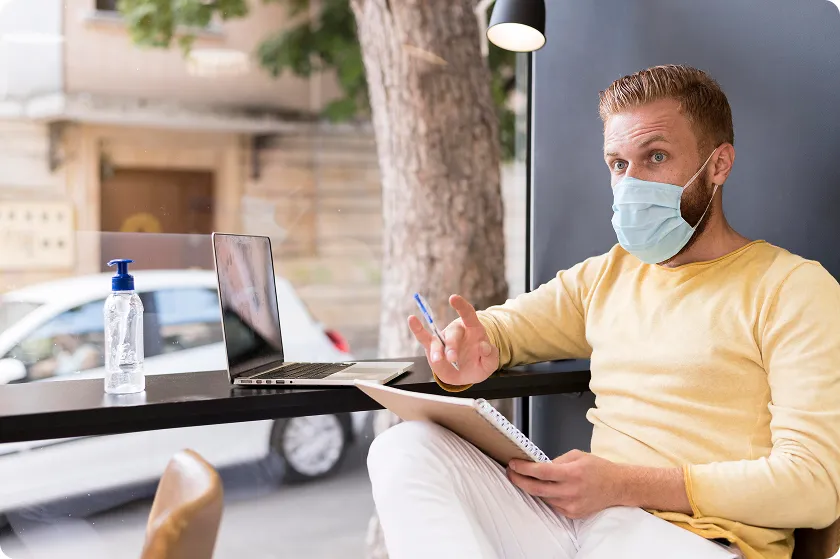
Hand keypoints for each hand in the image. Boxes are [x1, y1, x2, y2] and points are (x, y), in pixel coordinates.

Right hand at [407, 294, 499, 385]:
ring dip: (437, 350)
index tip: (453, 298)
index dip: (461, 306)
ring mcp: (444, 339)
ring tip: (438, 360)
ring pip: (438, 341)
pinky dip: (417, 329)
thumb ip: (490, 355)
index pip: (468, 315)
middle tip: (452, 358)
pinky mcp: (432, 348)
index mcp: (474, 331)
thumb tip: (483, 346)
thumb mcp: (490, 363)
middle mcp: (458, 332)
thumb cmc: (479, 365)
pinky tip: (412, 319)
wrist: (467, 376)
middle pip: (453, 334)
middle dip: (452, 346)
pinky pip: (423, 337)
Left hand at [507, 450, 627, 518]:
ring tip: (525, 478)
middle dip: (519, 480)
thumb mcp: (577, 455)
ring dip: (531, 488)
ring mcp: (572, 505)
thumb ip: (556, 460)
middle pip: (537, 489)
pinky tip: (545, 487)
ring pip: (542, 497)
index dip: (524, 468)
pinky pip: (552, 504)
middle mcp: (571, 491)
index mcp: (572, 473)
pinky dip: (546, 495)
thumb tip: (538, 465)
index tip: (513, 464)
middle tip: (511, 472)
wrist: (617, 486)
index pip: (541, 472)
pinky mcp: (572, 513)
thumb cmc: (598, 469)